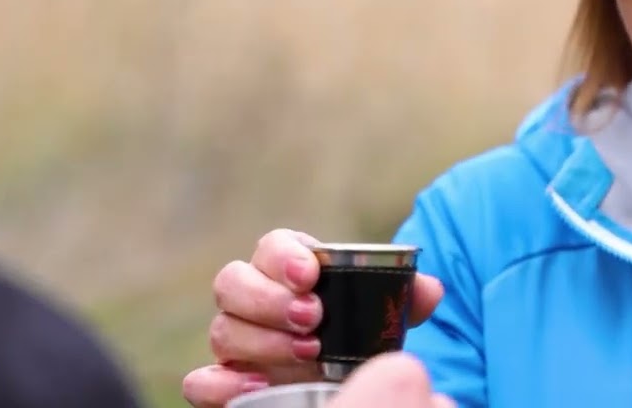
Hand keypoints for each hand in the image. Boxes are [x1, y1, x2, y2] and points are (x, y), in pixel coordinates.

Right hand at [181, 229, 443, 407]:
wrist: (343, 376)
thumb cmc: (358, 333)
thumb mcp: (384, 315)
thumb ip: (405, 297)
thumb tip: (430, 289)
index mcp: (289, 269)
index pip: (271, 246)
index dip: (285, 255)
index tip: (311, 273)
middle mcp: (253, 300)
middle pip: (232, 282)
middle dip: (269, 299)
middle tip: (313, 318)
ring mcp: (237, 340)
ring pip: (222, 328)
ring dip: (262, 340)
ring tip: (308, 352)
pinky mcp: (227, 380)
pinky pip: (201, 380)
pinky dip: (220, 383)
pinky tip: (258, 386)